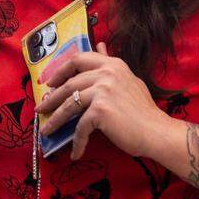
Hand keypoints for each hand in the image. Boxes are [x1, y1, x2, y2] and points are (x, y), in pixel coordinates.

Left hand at [37, 43, 177, 159]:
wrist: (158, 132)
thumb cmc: (143, 111)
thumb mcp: (128, 79)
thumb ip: (110, 63)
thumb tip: (100, 45)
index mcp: (112, 64)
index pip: (78, 59)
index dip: (60, 71)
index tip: (50, 83)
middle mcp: (107, 73)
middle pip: (68, 83)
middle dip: (51, 98)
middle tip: (41, 109)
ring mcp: (103, 90)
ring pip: (68, 105)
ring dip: (55, 120)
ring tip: (46, 131)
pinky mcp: (101, 110)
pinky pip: (80, 126)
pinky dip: (77, 142)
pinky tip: (75, 152)